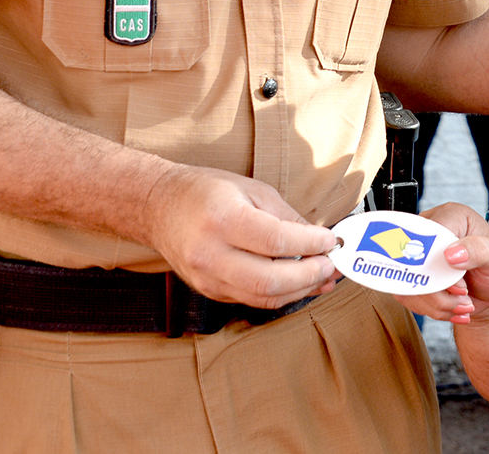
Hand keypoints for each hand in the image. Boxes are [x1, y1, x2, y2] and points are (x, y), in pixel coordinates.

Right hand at [141, 162, 338, 309]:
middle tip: (331, 264)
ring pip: (263, 298)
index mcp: (222, 219)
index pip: (276, 240)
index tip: (330, 241)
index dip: (310, 244)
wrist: (157, 206)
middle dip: (310, 275)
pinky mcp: (209, 291)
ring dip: (300, 291)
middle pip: (270, 280)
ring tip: (324, 278)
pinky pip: (252, 300)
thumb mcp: (250, 189)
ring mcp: (207, 278)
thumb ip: (286, 216)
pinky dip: (281, 294)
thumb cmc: (203, 192)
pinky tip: (300, 284)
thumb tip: (319, 237)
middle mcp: (211, 253)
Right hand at [402, 203, 488, 324]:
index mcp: (452, 216)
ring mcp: (419, 255)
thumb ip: (479, 250)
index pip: (429, 234)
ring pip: (409, 282)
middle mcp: (431, 231)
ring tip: (463, 303)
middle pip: (414, 260)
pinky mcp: (414, 276)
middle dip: (440, 290)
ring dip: (438, 303)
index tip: (461, 285)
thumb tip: (449, 253)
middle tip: (464, 296)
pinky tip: (452, 308)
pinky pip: (408, 296)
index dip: (439, 264)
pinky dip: (432, 309)